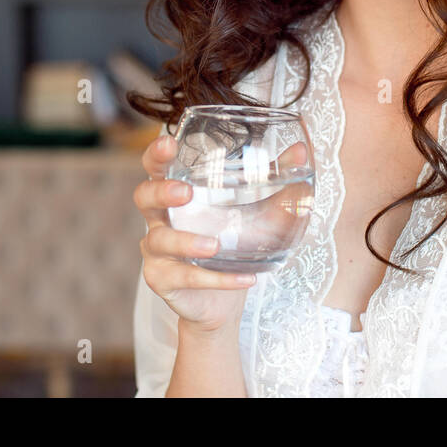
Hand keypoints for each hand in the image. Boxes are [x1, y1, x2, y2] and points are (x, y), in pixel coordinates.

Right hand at [134, 132, 256, 334]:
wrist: (222, 303)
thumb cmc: (232, 244)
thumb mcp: (257, 211)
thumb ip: (275, 180)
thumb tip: (302, 152)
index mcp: (176, 195)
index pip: (156, 168)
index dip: (156, 155)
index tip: (168, 143)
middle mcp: (160, 219)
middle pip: (144, 197)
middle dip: (161, 191)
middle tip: (186, 192)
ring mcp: (157, 252)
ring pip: (160, 241)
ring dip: (187, 242)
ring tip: (214, 245)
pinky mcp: (163, 281)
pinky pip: (185, 278)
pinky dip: (217, 279)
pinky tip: (245, 279)